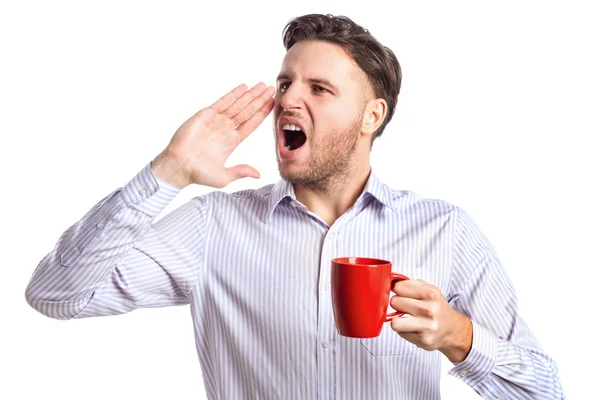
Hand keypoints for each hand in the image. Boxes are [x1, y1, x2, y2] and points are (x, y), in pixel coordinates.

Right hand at [151, 83, 275, 187]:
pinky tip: (244, 87)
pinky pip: (222, 102)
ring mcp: (216, 121)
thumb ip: (241, 172)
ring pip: (237, 105)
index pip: (252, 123)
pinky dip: (233, 94)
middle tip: (271, 89)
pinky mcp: (205, 115)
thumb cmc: (199, 174)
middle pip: (247, 111)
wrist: (179, 167)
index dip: (262, 113)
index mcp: (232, 141)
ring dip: (250, 95)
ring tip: (261, 85)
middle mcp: (226, 129)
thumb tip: (258, 174)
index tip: (272, 104)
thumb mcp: (225, 176)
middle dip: (259, 100)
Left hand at [389, 279, 472, 362]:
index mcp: (431, 293)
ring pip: (394, 322)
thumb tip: (390, 282)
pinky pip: (401, 333)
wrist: (451, 329)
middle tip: (405, 307)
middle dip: (397, 304)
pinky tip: (413, 328)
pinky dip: (404, 331)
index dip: (398, 290)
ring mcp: (427, 326)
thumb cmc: (436, 308)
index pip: (398, 287)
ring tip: (405, 319)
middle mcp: (430, 309)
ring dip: (397, 321)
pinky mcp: (423, 340)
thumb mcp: (429, 290)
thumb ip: (410, 284)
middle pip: (394, 302)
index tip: (402, 294)